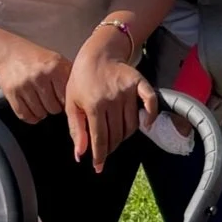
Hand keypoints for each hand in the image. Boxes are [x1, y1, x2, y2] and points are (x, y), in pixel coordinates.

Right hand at [0, 38, 71, 126]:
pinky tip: (33, 111)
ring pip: (39, 113)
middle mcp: (40, 76)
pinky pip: (24, 115)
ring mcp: (24, 85)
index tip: (63, 101)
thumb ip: (68, 78)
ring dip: (42, 113)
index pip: (66, 98)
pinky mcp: (11, 92)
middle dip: (53, 108)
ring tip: (41, 104)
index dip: (65, 102)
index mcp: (55, 67)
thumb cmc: (37, 59)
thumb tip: (81, 97)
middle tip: (51, 102)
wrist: (11, 53)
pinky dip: (30, 117)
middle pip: (53, 108)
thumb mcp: (58, 62)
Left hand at [65, 47, 159, 171]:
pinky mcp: (140, 84)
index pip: (100, 138)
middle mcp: (112, 100)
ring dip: (125, 136)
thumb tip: (80, 154)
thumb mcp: (71, 104)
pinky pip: (150, 104)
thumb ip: (76, 130)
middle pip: (117, 135)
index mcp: (93, 105)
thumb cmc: (81, 80)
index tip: (99, 167)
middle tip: (106, 151)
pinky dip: (150, 117)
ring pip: (132, 125)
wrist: (97, 54)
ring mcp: (128, 92)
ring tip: (117, 138)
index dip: (100, 155)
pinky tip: (145, 125)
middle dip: (110, 148)